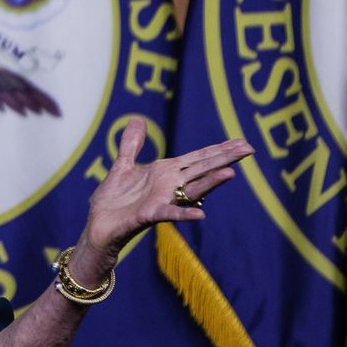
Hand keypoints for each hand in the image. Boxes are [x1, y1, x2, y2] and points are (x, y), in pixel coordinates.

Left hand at [78, 118, 253, 272]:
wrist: (98, 226)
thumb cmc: (113, 201)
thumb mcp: (123, 166)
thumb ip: (132, 144)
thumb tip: (138, 120)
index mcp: (165, 173)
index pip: (197, 159)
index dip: (218, 150)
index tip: (241, 142)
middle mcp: (168, 186)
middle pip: (201, 170)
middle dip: (223, 160)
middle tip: (249, 149)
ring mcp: (162, 201)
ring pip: (192, 190)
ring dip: (210, 183)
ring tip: (230, 173)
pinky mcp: (148, 215)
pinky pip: (169, 214)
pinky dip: (184, 214)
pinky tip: (200, 215)